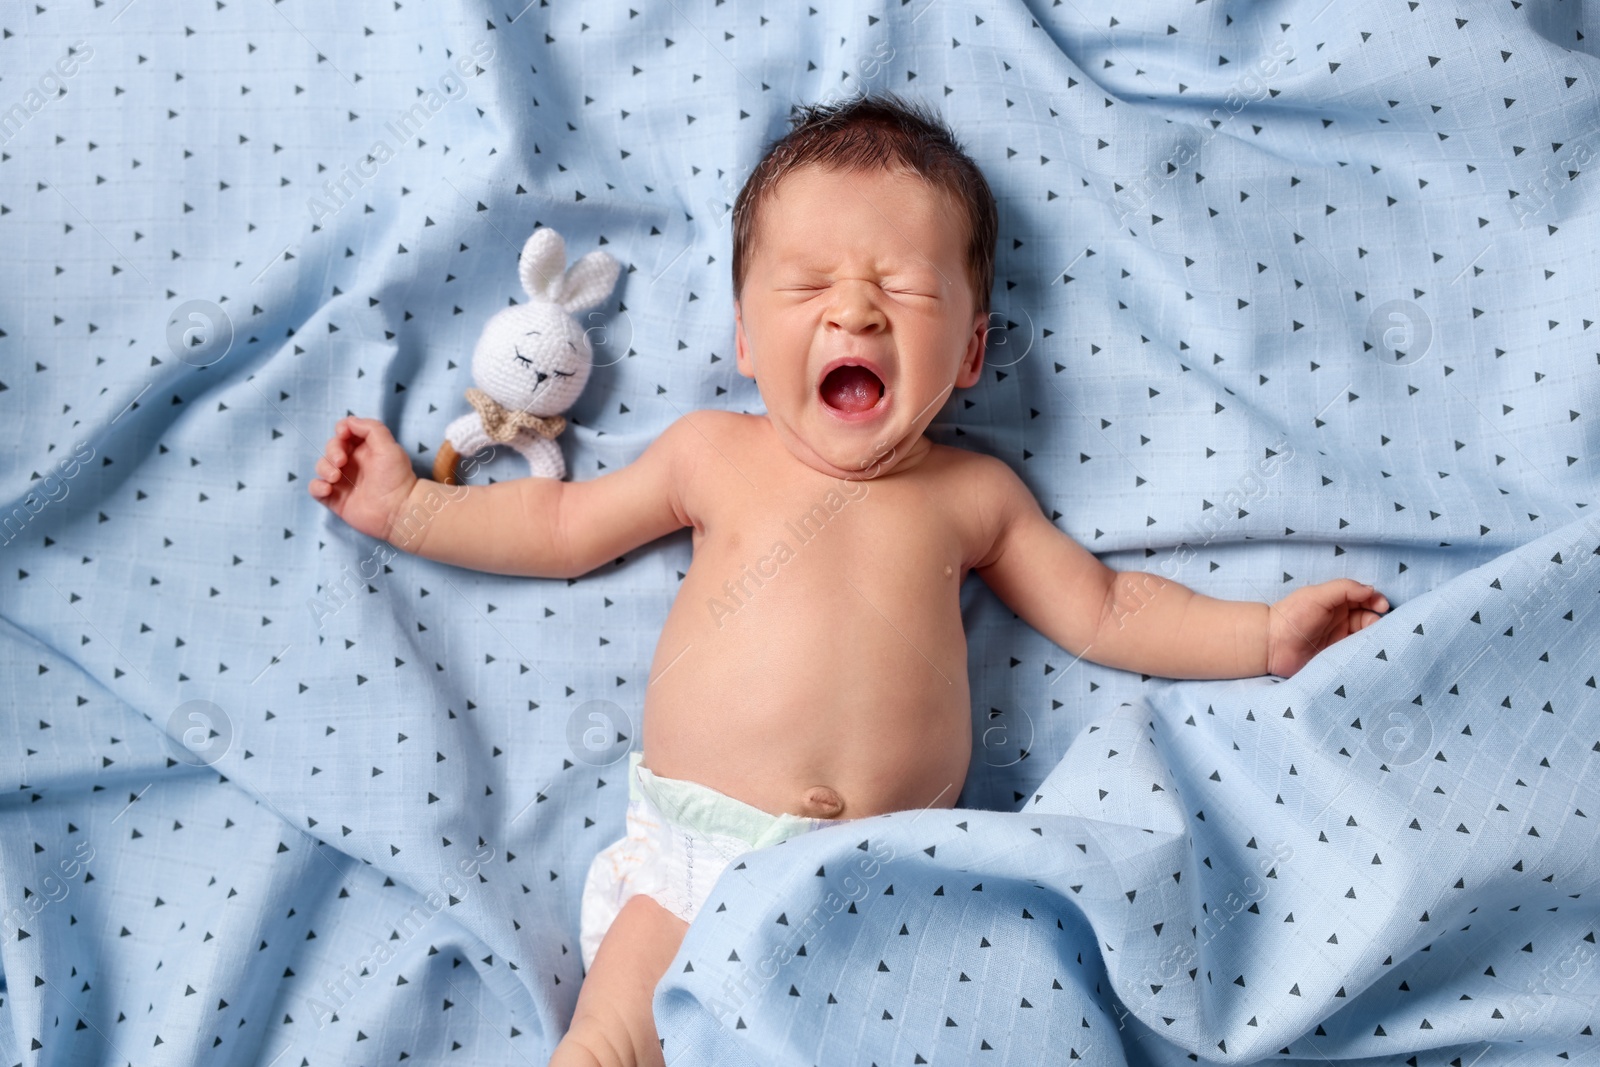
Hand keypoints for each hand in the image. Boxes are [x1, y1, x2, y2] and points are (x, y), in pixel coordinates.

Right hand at [308, 416, 418, 541]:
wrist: (398, 510)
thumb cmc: (397, 478)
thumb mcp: (389, 447)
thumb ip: (371, 428)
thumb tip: (350, 421)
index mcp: (365, 449)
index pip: (346, 433)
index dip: (341, 430)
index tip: (343, 434)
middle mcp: (353, 464)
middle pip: (331, 448)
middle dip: (332, 450)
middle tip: (341, 461)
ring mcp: (343, 482)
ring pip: (322, 467)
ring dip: (324, 468)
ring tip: (335, 477)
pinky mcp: (336, 499)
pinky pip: (316, 489)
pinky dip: (317, 487)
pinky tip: (328, 489)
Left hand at [1265, 579, 1389, 676]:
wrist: (1271, 645)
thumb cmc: (1292, 616)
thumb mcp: (1317, 596)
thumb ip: (1344, 589)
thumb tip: (1371, 589)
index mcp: (1336, 601)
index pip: (1363, 597)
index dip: (1375, 599)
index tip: (1383, 606)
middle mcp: (1340, 618)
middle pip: (1368, 616)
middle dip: (1378, 619)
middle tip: (1377, 625)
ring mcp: (1339, 637)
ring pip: (1365, 634)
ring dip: (1374, 636)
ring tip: (1375, 639)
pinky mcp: (1337, 655)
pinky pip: (1357, 652)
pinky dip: (1366, 651)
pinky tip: (1371, 652)